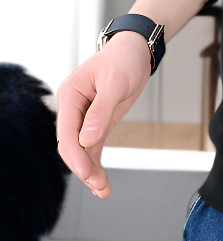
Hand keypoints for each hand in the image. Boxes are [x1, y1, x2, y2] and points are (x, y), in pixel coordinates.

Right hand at [56, 31, 151, 197]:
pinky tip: (100, 182)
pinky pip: (93, 146)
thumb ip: (101, 111)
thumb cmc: (123, 59)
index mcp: (70, 95)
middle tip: (98, 184)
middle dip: (83, 166)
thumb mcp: (115, 82)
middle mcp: (73, 108)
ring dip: (90, 170)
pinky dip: (96, 163)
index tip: (85, 171)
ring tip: (102, 190)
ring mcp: (85, 117)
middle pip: (71, 144)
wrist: (136, 50)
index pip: (66, 131)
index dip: (74, 153)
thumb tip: (87, 139)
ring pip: (82, 150)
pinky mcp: (98, 122)